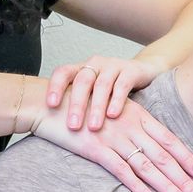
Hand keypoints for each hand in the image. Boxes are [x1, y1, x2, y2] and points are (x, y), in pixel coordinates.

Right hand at [28, 93, 192, 191]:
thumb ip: (132, 124)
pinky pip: (121, 170)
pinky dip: (137, 185)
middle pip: (163, 156)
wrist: (49, 104)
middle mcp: (130, 127)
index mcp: (137, 115)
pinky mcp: (96, 149)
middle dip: (184, 178)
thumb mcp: (112, 109)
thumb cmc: (82, 107)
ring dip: (167, 185)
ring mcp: (114, 138)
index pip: (169, 139)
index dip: (187, 157)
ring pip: (147, 166)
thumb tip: (149, 142)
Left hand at [45, 54, 165, 132]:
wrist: (141, 72)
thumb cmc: (110, 88)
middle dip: (76, 105)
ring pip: (102, 84)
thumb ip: (77, 103)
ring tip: (94, 127)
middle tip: (73, 126)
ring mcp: (113, 66)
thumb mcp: (91, 93)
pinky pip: (122, 85)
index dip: (55, 87)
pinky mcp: (131, 70)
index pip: (62, 72)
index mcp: (80, 69)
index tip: (51, 106)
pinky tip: (113, 115)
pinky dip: (117, 101)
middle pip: (82, 81)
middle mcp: (94, 64)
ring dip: (97, 107)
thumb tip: (53, 125)